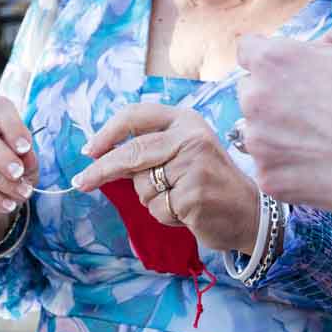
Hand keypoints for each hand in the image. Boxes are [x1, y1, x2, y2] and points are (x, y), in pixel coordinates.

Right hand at [0, 95, 36, 248]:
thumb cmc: (8, 164)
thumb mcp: (24, 159)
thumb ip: (27, 156)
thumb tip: (26, 158)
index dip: (12, 127)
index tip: (25, 148)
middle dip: (0, 156)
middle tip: (18, 173)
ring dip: (1, 182)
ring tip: (22, 193)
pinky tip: (7, 204)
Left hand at [71, 103, 260, 251]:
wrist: (249, 212)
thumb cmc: (210, 182)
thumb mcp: (184, 153)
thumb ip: (150, 150)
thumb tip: (100, 157)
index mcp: (186, 121)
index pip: (137, 116)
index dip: (108, 133)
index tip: (89, 150)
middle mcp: (190, 137)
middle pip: (132, 152)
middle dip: (101, 169)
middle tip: (81, 182)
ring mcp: (194, 165)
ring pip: (143, 186)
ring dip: (152, 200)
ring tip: (180, 198)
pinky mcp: (194, 194)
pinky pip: (158, 208)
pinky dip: (166, 215)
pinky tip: (188, 211)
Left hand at [235, 0, 331, 219]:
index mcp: (273, 59)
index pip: (250, 49)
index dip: (275, 56)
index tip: (304, 69)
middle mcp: (254, 99)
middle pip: (252, 90)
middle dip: (278, 94)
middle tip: (323, 105)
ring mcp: (259, 144)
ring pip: (258, 132)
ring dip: (281, 131)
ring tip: (325, 136)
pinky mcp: (269, 181)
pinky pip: (270, 169)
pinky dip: (289, 167)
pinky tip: (324, 164)